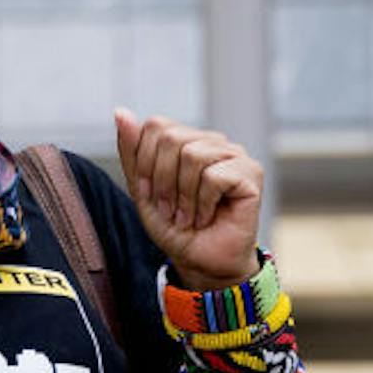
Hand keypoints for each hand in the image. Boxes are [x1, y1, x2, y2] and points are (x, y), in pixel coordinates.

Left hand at [113, 108, 261, 289]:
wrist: (201, 261)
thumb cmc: (174, 227)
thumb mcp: (142, 189)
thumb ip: (132, 152)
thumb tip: (121, 111)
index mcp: (188, 140)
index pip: (156, 126)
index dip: (145, 162)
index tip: (150, 194)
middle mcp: (213, 141)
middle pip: (171, 138)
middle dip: (161, 181)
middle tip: (170, 210)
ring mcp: (234, 154)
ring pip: (193, 155)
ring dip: (182, 196)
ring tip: (187, 216)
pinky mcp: (251, 172)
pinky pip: (214, 175)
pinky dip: (202, 203)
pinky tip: (207, 217)